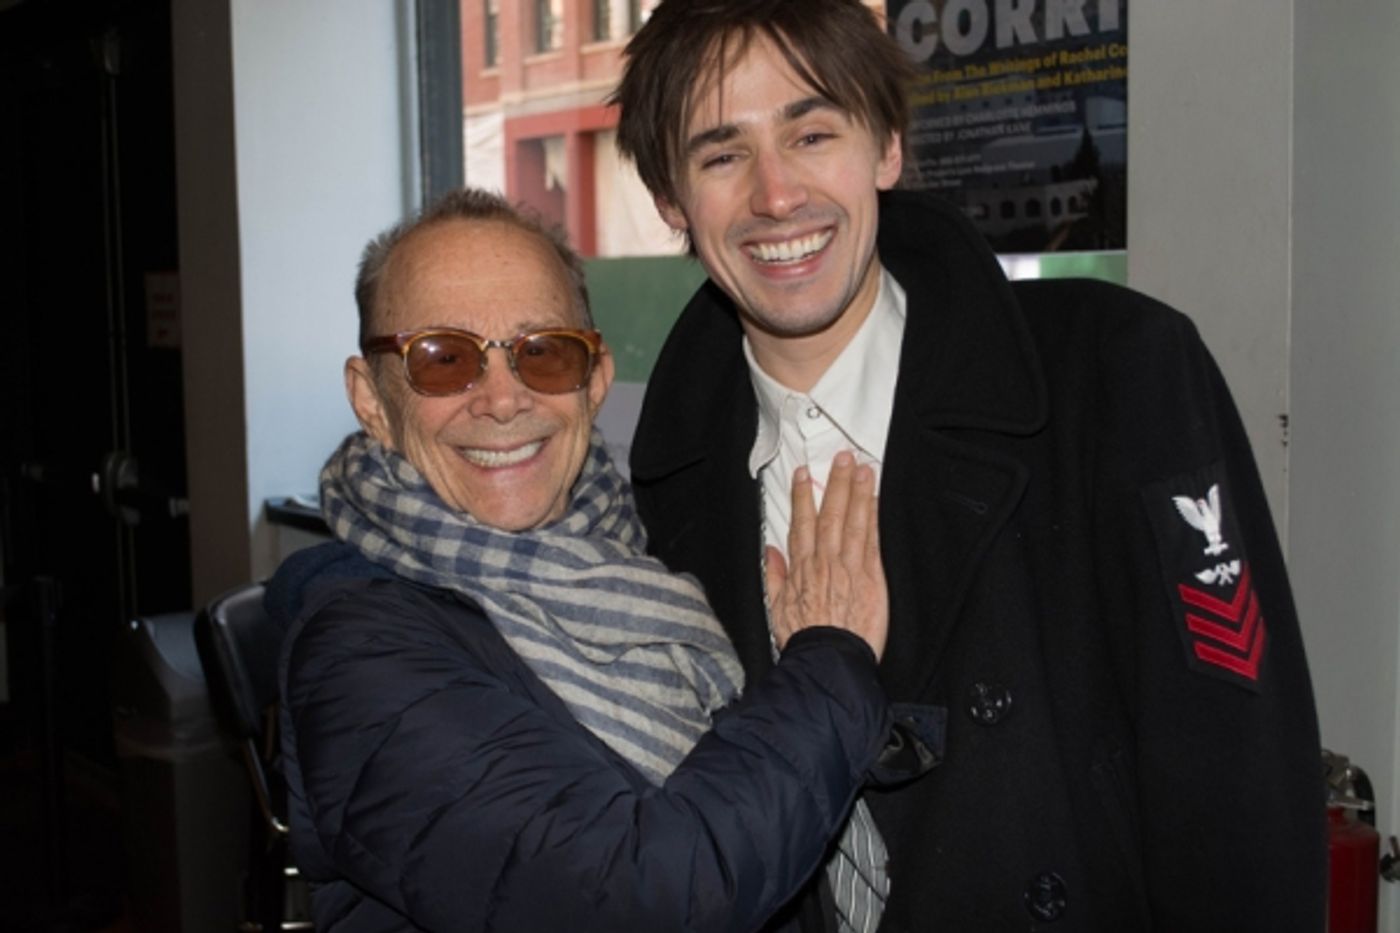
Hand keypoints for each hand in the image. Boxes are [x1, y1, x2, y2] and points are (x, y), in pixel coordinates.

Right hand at [764, 451, 887, 659]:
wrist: (828, 660)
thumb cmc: (804, 639)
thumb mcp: (776, 609)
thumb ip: (774, 577)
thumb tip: (770, 553)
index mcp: (801, 568)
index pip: (802, 523)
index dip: (802, 496)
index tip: (804, 475)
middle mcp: (824, 562)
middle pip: (830, 514)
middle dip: (835, 483)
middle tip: (842, 458)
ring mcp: (849, 567)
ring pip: (853, 521)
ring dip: (858, 492)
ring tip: (863, 469)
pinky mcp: (871, 577)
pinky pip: (871, 540)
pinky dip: (873, 518)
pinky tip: (875, 500)